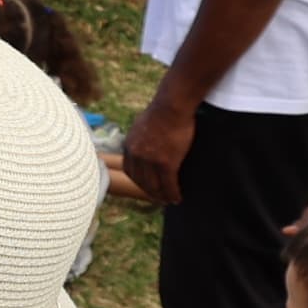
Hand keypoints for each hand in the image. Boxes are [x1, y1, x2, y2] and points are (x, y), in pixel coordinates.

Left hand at [118, 86, 196, 205]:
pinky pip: (169, 185)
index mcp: (129, 146)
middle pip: (141, 181)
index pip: (130, 171)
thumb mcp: (141, 124)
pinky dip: (172, 194)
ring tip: (169, 200)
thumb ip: (140, 136)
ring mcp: (150, 161)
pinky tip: (177, 198)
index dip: (138, 181)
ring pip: (155, 186)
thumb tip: (144, 139)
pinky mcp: (166, 163)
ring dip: (162, 196)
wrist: (171, 106)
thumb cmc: (161, 110)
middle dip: (150, 192)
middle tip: (158, 198)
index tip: (145, 186)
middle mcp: (136, 156)